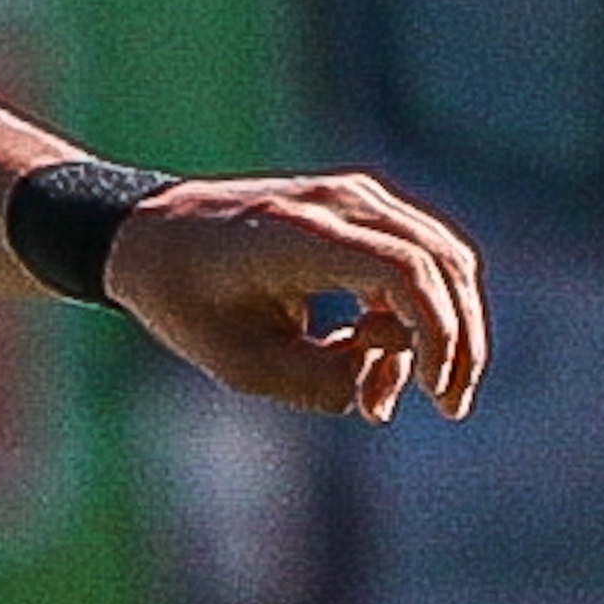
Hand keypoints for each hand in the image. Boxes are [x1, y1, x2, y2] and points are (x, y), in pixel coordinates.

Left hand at [105, 173, 486, 421]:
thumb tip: (376, 385)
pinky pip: (413, 260)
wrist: (146, 234)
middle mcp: (339, 202)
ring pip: (439, 262)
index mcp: (301, 234)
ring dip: (434, 332)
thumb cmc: (182, 298)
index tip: (434, 393)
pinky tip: (368, 360)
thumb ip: (317, 381)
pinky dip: (410, 313)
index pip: (406, 271)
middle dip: (456, 340)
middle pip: (442, 263)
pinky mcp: (357, 210)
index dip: (437, 333)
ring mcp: (353, 197)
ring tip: (380, 399)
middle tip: (446, 407)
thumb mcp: (238, 362)